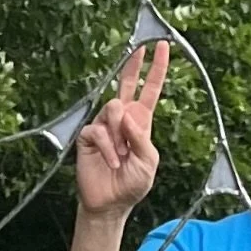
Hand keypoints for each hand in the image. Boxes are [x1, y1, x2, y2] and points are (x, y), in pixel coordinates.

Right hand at [74, 41, 166, 217]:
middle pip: (126, 84)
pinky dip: (108, 148)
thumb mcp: (148, 162)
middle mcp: (122, 119)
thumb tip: (127, 114)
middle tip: (138, 48)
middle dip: (133, 65)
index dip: (156, 69)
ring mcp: (104, 126)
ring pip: (113, 108)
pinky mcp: (88, 136)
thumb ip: (141, 137)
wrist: (110, 203)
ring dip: (120, 134)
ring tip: (121, 156)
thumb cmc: (132, 184)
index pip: (150, 90)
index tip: (162, 46)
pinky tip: (111, 161)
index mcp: (141, 122)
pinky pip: (98, 131)